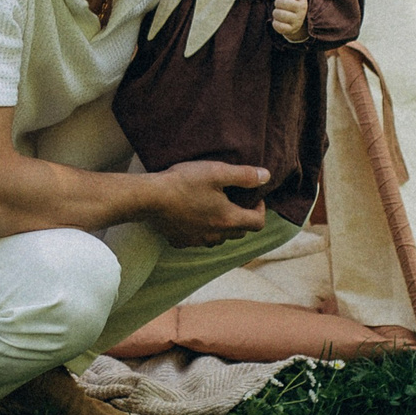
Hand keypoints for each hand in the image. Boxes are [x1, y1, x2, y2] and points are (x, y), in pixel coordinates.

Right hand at [145, 161, 271, 248]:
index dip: (261, 210)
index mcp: (228, 220)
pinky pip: (199, 239)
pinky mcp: (181, 241)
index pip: (258, 223)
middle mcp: (216, 236)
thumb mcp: (217, 172)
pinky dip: (203, 229)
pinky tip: (194, 215)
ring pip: (220, 238)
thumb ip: (244, 175)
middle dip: (243, 217)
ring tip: (216, 206)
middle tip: (236, 200)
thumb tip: (266, 176)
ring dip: (223, 225)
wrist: (149, 198)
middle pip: (240, 232)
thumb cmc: (184, 182)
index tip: (254, 197)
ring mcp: (198, 241)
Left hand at [271, 0, 307, 41]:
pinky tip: (277, 21)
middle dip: (277, 3)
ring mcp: (298, 20)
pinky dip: (275, 23)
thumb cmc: (290, 3)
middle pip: (284, 2)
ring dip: (275, 13)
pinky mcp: (292, 29)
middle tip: (278, 5)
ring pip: (280, 14)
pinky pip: (279, 26)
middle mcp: (302, 9)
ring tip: (278, 13)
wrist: (296, 21)